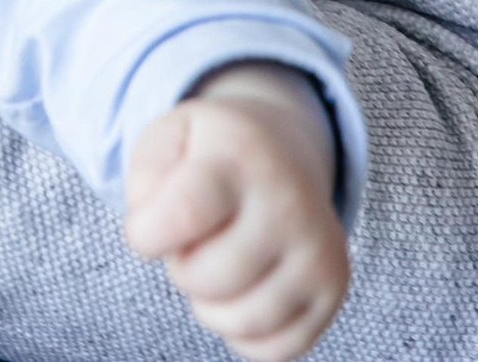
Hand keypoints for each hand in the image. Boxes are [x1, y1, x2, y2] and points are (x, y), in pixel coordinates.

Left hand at [124, 65, 348, 360]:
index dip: (147, 234)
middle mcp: (290, 202)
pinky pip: (273, 349)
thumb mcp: (168, 137)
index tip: (145, 227)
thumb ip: (145, 176)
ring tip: (219, 261)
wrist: (282, 154)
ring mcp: (318, 249)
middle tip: (195, 238)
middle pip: (203, 278)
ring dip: (210, 304)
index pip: (184, 213)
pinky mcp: (332, 289)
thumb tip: (152, 227)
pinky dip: (244, 332)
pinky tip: (245, 290)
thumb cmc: (211, 155)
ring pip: (241, 322)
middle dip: (181, 266)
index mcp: (242, 154)